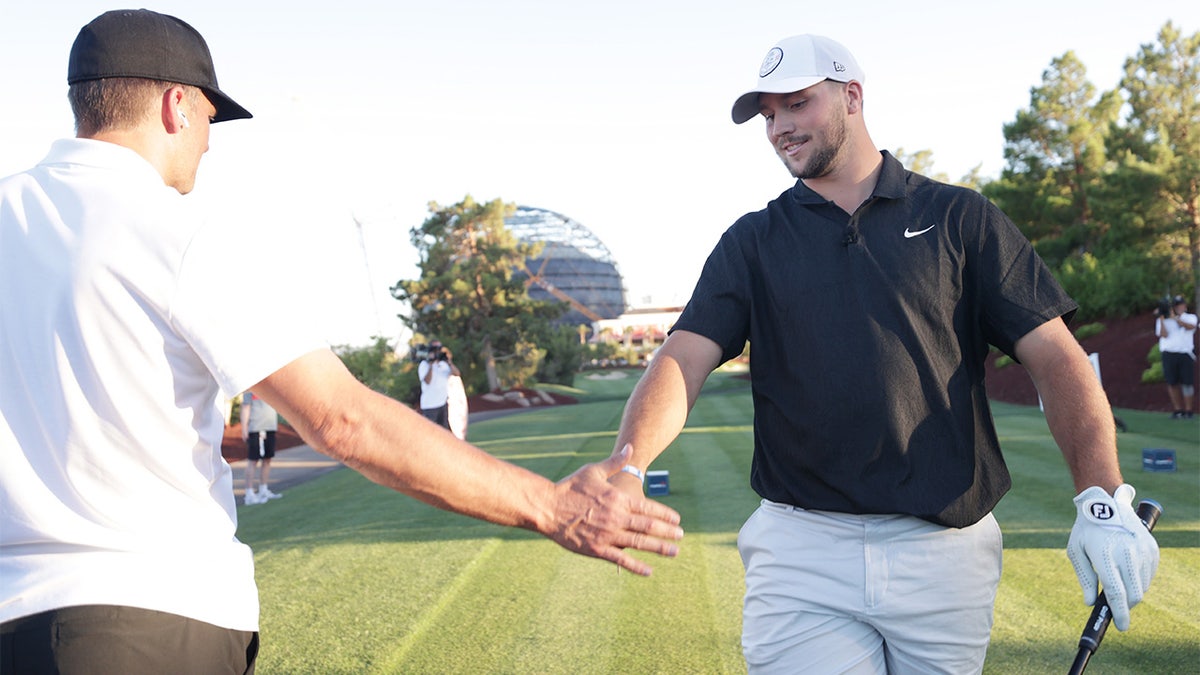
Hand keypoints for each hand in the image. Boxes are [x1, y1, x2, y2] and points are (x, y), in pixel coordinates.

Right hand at [544, 445, 681, 575]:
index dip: (665, 514)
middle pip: (649, 526)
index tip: (677, 519)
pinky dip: (636, 566)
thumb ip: (615, 463)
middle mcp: (617, 517)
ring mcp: (608, 535)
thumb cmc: (569, 487)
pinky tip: (649, 571)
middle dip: (668, 532)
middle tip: (681, 536)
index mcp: (618, 498)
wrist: (546, 508)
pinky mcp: (597, 549)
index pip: (649, 507)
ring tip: (674, 552)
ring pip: (640, 543)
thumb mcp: (593, 471)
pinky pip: (621, 559)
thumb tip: (629, 449)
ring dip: (659, 548)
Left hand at [1067, 484, 1159, 630]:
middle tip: (1115, 606)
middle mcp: (1127, 554)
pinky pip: (1148, 575)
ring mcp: (1143, 551)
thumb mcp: (1076, 551)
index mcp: (1105, 555)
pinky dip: (1139, 580)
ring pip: (1142, 587)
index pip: (1116, 593)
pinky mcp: (1152, 549)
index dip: (1119, 613)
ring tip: (1117, 579)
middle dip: (1126, 606)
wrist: (1106, 503)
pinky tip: (1126, 569)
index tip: (1121, 626)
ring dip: (1131, 592)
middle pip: (1133, 595)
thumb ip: (1085, 578)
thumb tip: (1090, 602)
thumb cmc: (1086, 530)